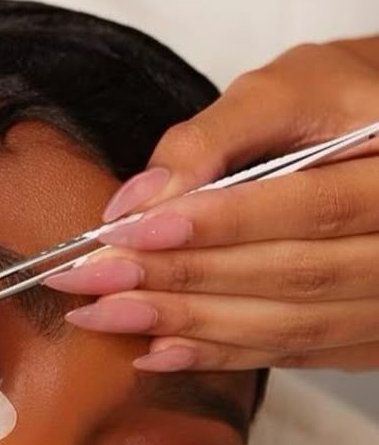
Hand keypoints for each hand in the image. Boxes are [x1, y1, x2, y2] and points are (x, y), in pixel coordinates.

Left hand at [46, 38, 378, 371]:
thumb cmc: (338, 103)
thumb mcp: (286, 90)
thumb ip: (211, 139)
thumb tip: (138, 201)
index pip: (312, 209)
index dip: (220, 224)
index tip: (133, 231)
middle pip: (297, 276)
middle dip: (184, 280)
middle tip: (94, 279)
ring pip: (291, 326)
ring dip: (189, 326)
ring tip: (105, 314)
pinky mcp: (367, 334)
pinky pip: (292, 353)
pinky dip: (219, 354)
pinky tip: (155, 349)